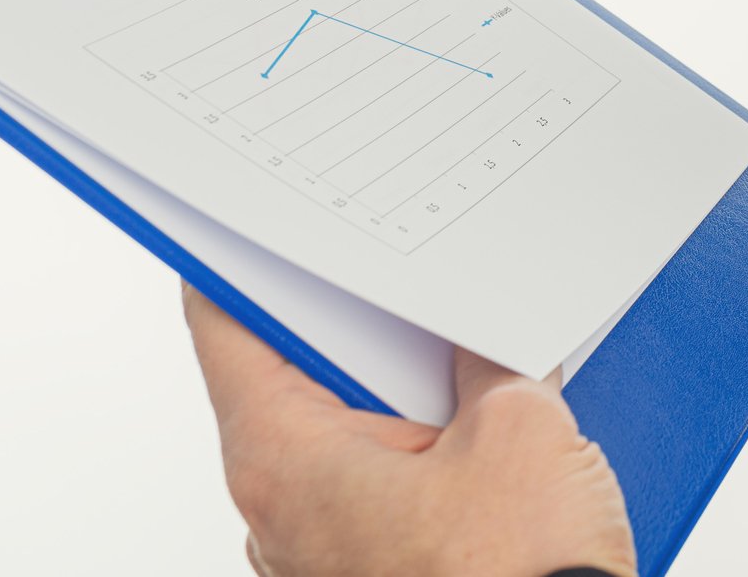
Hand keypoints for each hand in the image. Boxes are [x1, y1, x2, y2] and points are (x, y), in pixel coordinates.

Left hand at [184, 286, 635, 576]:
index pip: (227, 325)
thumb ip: (492, 361)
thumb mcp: (520, 428)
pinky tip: (513, 427)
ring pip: (364, 439)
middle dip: (372, 323)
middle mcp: (285, 514)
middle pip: (305, 376)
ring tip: (493, 352)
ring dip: (425, 397)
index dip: (239, 254)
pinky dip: (448, 454)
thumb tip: (489, 345)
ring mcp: (334, 556)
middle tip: (420, 269)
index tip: (249, 205)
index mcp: (283, 459)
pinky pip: (403, 492)